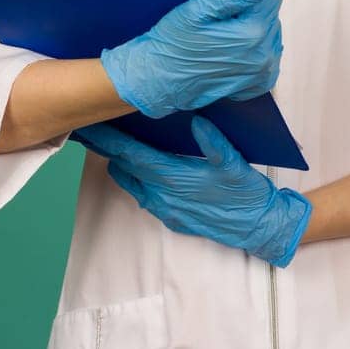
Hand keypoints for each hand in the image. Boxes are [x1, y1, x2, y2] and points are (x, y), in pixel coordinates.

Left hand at [71, 117, 311, 266]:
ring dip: (121, 165)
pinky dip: (135, 179)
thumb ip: (214, 142)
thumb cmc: (246, 194)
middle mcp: (163, 196)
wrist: (258, 228)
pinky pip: (143, 196)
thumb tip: (197, 120)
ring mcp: (165, 209)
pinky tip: (138, 169)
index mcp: (175, 178)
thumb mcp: (234, 164)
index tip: (92, 128)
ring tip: (111, 145)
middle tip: (92, 131)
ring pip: (131, 183)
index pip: (133, 155)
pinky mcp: (172, 218)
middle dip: (108, 149)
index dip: (111, 141)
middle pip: (125, 168)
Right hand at [99, 0, 282, 118]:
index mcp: (253, 33)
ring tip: (222, 40)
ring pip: (271, 33)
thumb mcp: (196, 9)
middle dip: (248, 14)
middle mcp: (265, 55)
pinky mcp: (260, 83)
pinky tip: (232, 53)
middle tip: (219, 25)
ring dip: (251, 32)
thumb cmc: (175, 43)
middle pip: (270, 15)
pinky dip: (254, 51)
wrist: (161, 78)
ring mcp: (264, 72)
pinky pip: (269, 54)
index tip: (225, 8)